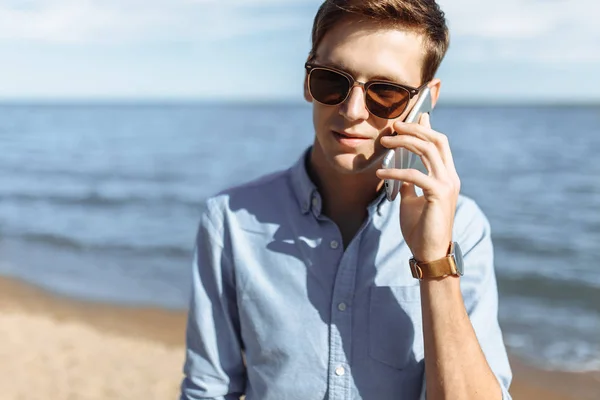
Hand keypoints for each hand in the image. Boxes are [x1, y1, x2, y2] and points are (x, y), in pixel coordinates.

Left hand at [376, 114, 460, 261]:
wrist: (429, 253)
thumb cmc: (421, 228)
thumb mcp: (412, 200)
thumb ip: (410, 184)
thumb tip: (400, 170)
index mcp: (446, 176)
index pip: (440, 143)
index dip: (426, 127)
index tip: (412, 117)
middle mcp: (450, 177)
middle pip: (436, 140)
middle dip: (414, 128)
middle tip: (393, 126)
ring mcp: (447, 185)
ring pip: (427, 150)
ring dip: (404, 142)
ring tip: (385, 142)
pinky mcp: (438, 194)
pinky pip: (414, 175)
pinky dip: (395, 171)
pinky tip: (380, 173)